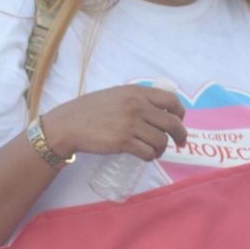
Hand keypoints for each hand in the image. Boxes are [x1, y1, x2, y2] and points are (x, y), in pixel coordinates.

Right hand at [41, 84, 187, 160]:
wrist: (69, 124)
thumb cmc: (90, 110)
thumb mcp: (116, 95)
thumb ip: (137, 99)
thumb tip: (159, 111)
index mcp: (136, 92)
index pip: (171, 100)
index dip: (180, 113)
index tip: (179, 121)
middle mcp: (136, 106)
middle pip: (172, 123)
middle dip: (180, 135)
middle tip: (180, 143)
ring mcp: (130, 124)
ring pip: (161, 140)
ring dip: (161, 149)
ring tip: (154, 151)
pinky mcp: (123, 142)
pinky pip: (148, 152)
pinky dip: (150, 157)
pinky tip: (145, 156)